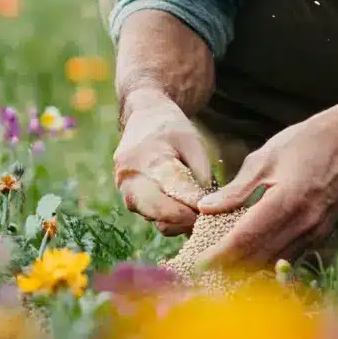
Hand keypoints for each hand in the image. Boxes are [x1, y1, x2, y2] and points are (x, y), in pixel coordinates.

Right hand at [112, 94, 213, 235]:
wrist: (144, 117)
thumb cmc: (172, 129)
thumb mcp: (193, 143)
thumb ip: (201, 174)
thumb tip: (209, 208)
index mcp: (148, 161)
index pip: (172, 194)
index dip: (194, 208)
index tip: (212, 213)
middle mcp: (130, 180)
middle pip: (160, 216)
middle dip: (187, 220)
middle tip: (207, 217)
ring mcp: (125, 192)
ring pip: (157, 221)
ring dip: (180, 221)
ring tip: (198, 209)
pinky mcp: (128, 199)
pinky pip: (152, 217)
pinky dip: (171, 217)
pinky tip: (185, 207)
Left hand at [193, 101, 337, 268]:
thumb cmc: (303, 144)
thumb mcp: (263, 159)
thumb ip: (236, 190)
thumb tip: (205, 208)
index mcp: (286, 202)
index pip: (246, 240)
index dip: (219, 255)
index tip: (197, 263)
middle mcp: (303, 224)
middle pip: (258, 258)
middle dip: (228, 267)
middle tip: (201, 270)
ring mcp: (314, 233)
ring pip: (273, 262)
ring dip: (246, 268)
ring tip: (219, 266)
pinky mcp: (319, 236)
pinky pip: (287, 255)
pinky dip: (265, 259)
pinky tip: (247, 255)